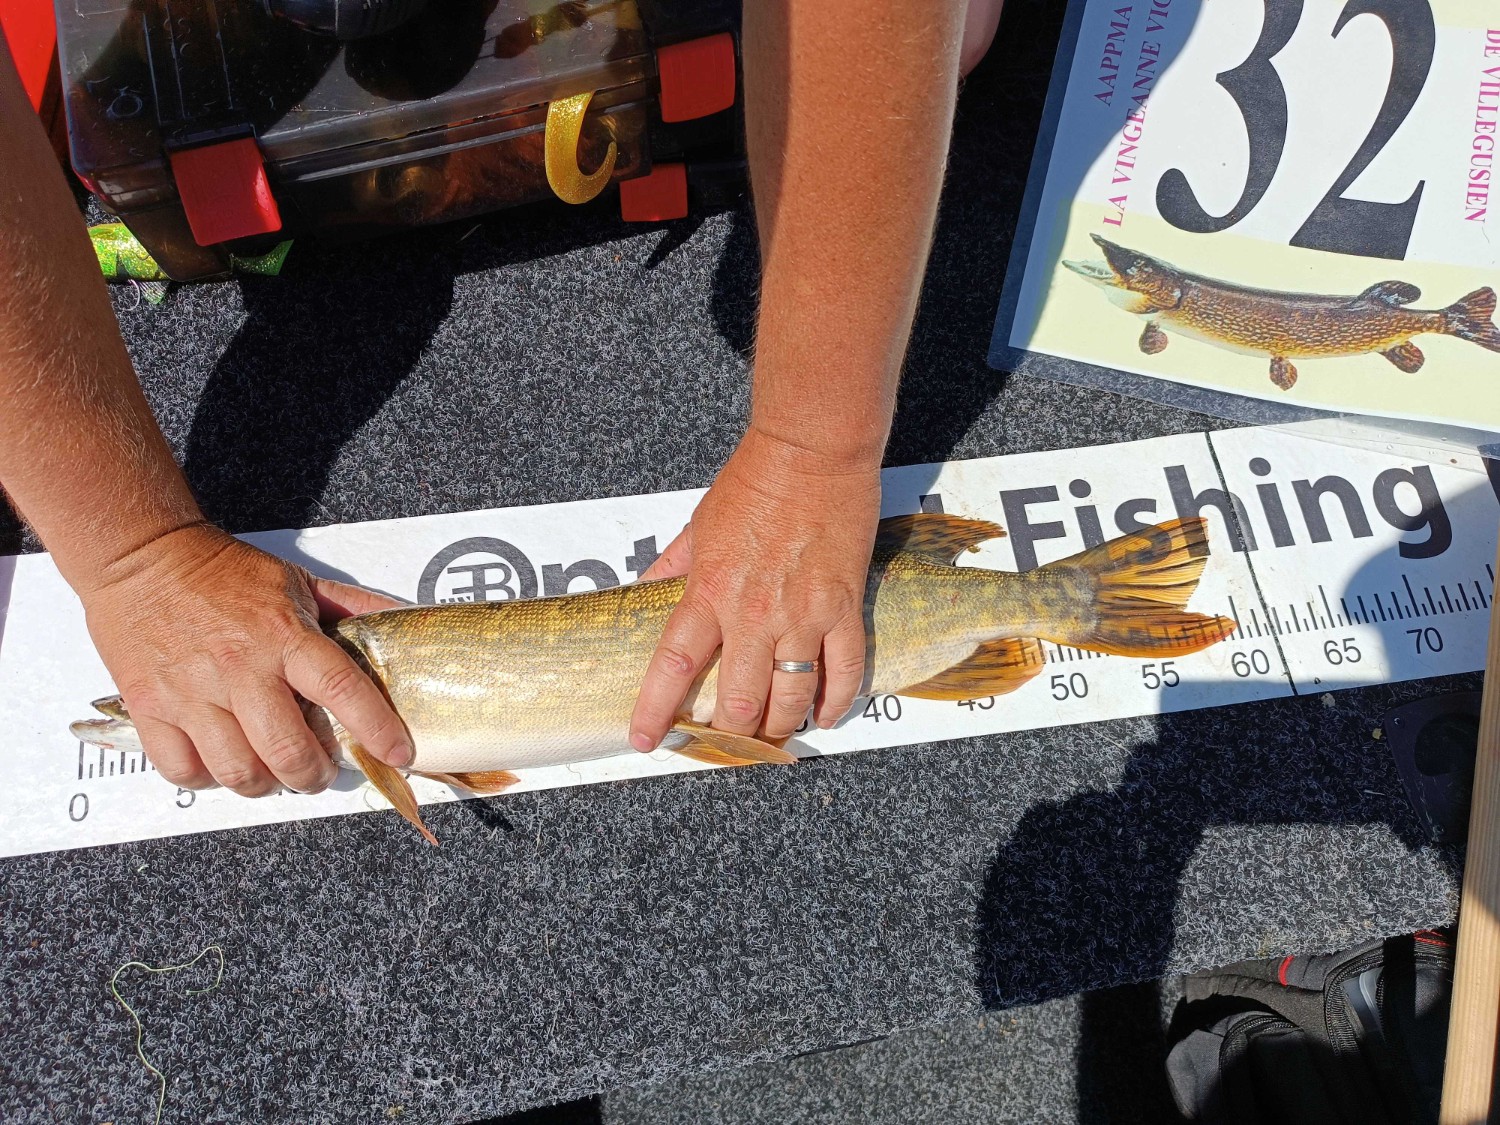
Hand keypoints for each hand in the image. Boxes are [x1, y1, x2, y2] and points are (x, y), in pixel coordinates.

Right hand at [79, 523, 410, 795]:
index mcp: (284, 637)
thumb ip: (351, 605)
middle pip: (289, 752)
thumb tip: (401, 616)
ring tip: (272, 773)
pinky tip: (222, 762)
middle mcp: (241, 670)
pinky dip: (208, 780)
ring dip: (265, 784)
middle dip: (314, 775)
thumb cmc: (223, 573)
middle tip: (318, 770)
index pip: (342, 690)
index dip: (377, 729)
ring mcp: (192, 694)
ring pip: (239, 772)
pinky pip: (184, 770)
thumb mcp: (298, 581)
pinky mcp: (150, 708)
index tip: (399, 752)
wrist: (142, 558)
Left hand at [630, 428, 880, 748]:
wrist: (812, 452)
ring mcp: (801, 615)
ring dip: (780, 725)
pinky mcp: (843, 608)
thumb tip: (644, 594)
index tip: (646, 740)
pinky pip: (843, 671)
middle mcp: (751, 614)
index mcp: (708, 592)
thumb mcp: (697, 526)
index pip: (673, 666)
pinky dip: (834, 701)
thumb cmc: (754, 481)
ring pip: (789, 696)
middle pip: (737, 700)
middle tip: (727, 739)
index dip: (656, 711)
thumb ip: (672, 568)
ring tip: (774, 736)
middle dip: (730, 731)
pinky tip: (824, 715)